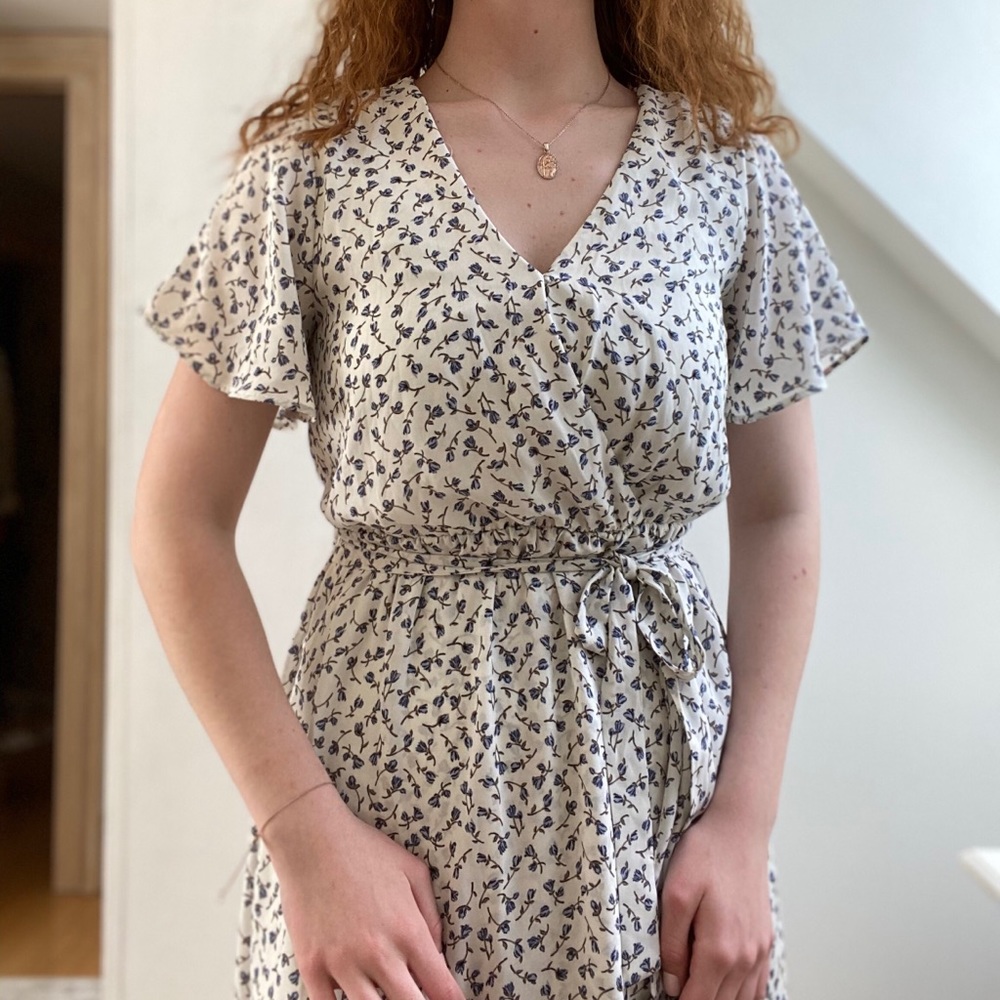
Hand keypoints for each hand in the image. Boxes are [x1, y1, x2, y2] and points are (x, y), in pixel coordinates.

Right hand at [263, 789, 465, 999]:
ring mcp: (342, 963)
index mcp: (408, 930)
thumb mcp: (413, 872)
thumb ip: (432, 916)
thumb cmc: (365, 850)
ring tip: (386, 992)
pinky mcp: (312, 966)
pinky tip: (353, 995)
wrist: (312, 839)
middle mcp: (378, 953)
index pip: (441, 987)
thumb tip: (438, 954)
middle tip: (419, 996)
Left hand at [659, 805, 773, 999]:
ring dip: (717, 999)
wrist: (739, 830)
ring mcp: (760, 951)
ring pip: (741, 999)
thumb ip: (671, 944)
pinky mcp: (765, 941)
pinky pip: (757, 986)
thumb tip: (672, 984)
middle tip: (674, 989)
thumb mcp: (675, 894)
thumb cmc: (704, 855)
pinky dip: (740, 995)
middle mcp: (745, 957)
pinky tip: (722, 987)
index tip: (663, 998)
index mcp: (719, 950)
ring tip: (692, 987)